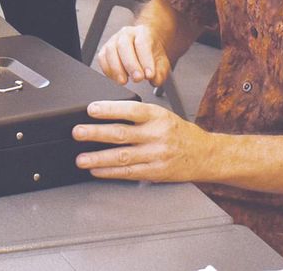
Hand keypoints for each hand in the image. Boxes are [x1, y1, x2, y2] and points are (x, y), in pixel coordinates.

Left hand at [73, 100, 214, 182]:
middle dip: (96, 134)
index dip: (110, 109)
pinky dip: (110, 172)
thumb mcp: (161, 114)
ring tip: (81, 158)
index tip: (91, 109)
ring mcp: (156, 155)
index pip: (130, 111)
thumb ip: (137, 115)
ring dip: (98, 158)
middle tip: (78, 132)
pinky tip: (97, 170)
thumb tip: (106, 113)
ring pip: (123, 156)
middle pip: (122, 134)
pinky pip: (129, 172)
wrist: (205, 154)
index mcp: (157, 116)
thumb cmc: (179, 132)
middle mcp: (157, 135)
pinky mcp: (156, 172)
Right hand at [97, 24, 172, 85]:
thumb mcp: (162, 62)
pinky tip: (116, 77)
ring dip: (116, 68)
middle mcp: (127, 33)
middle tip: (137, 79)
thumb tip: (155, 79)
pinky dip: (107, 69)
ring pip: (110, 51)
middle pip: (124, 46)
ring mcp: (114, 40)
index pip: (142, 43)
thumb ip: (160, 72)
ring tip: (124, 81)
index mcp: (143, 33)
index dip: (145, 60)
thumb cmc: (151, 53)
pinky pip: (102, 58)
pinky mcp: (105, 49)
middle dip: (130, 64)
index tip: (149, 75)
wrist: (144, 46)